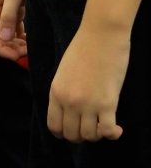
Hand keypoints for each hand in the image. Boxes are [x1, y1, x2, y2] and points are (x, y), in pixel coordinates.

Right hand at [0, 0, 26, 60]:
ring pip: (6, 34)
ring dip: (15, 44)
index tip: (16, 56)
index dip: (1, 49)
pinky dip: (20, 36)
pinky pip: (13, 27)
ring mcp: (3, 9)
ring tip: (29, 49)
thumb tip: (4, 39)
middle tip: (27, 53)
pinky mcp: (12, 7)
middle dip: (9, 48)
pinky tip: (30, 39)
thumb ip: (9, 15)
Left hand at [47, 24, 127, 142]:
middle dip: (81, 135)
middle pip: (71, 135)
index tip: (73, 128)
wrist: (101, 34)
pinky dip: (113, 134)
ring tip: (102, 124)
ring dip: (97, 135)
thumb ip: (64, 92)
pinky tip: (117, 128)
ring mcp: (89, 104)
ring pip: (90, 136)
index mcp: (56, 91)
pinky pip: (108, 132)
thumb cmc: (84, 48)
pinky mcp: (108, 103)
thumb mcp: (64, 71)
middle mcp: (69, 101)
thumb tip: (69, 112)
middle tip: (90, 126)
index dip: (64, 133)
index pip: (54, 126)